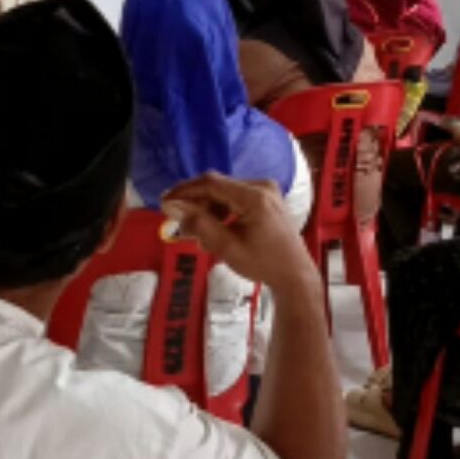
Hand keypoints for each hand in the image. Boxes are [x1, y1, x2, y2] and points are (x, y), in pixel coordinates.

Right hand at [158, 174, 319, 300]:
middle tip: (175, 220)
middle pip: (218, 186)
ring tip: (194, 232)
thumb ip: (199, 224)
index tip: (164, 201)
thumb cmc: (262, 264)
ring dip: (207, 208)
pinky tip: (213, 229)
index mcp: (254, 196)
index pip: (211, 183)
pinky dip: (222, 211)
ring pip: (226, 192)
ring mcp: (266, 191)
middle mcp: (261, 186)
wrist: (295, 275)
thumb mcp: (227, 247)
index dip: (185, 191)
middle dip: (195, 203)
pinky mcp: (267, 198)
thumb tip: (173, 207)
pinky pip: (237, 198)